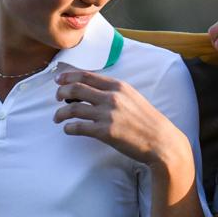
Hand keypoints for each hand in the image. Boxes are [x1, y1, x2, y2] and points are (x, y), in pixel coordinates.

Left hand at [53, 71, 192, 174]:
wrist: (160, 140)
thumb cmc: (147, 120)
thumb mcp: (132, 97)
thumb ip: (113, 92)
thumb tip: (91, 91)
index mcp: (119, 86)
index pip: (87, 76)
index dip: (69, 76)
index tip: (59, 80)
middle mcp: (112, 97)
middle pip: (76, 89)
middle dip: (61, 92)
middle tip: (57, 98)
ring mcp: (108, 115)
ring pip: (73, 108)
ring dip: (60, 113)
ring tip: (58, 117)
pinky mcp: (105, 132)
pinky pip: (78, 127)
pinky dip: (68, 128)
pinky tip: (68, 129)